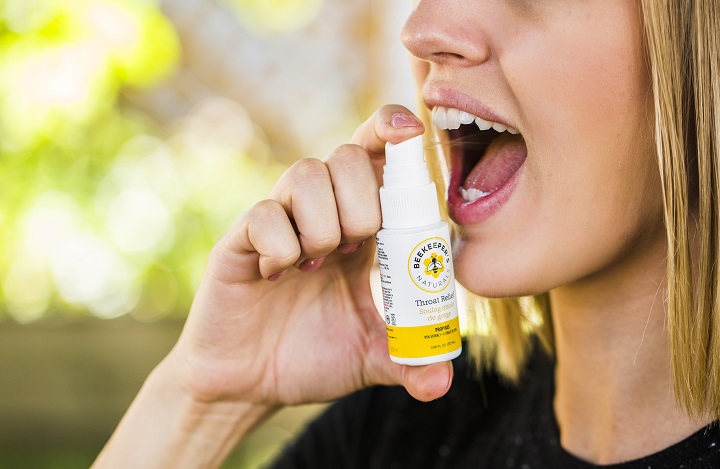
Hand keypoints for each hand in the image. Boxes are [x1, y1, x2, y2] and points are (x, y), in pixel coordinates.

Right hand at [168, 105, 453, 406]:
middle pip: (345, 156)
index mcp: (358, 229)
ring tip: (315, 265)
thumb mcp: (371, 358)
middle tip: (353, 249)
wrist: (250, 385)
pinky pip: (263, 215)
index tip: (411, 131)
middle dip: (361, 201)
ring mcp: (278, 223)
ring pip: (305, 174)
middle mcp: (319, 215)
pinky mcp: (240, 241)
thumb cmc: (312, 358)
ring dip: (323, 223)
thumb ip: (409, 360)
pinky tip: (276, 276)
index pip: (373, 159)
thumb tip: (441, 383)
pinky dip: (281, 246)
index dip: (389, 132)